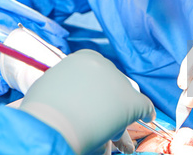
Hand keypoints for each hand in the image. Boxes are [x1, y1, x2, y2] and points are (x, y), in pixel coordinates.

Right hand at [20, 49, 153, 154]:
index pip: (96, 74)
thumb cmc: (44, 106)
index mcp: (84, 58)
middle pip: (110, 85)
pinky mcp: (131, 101)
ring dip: (119, 115)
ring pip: (124, 99)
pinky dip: (145, 113)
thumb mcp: (50, 85)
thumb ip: (64, 84)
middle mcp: (103, 65)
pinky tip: (148, 117)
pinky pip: (144, 106)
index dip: (95, 90)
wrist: (52, 120)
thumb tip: (66, 92)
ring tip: (114, 133)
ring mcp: (118, 81)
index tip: (93, 102)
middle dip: (107, 102)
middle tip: (101, 119)